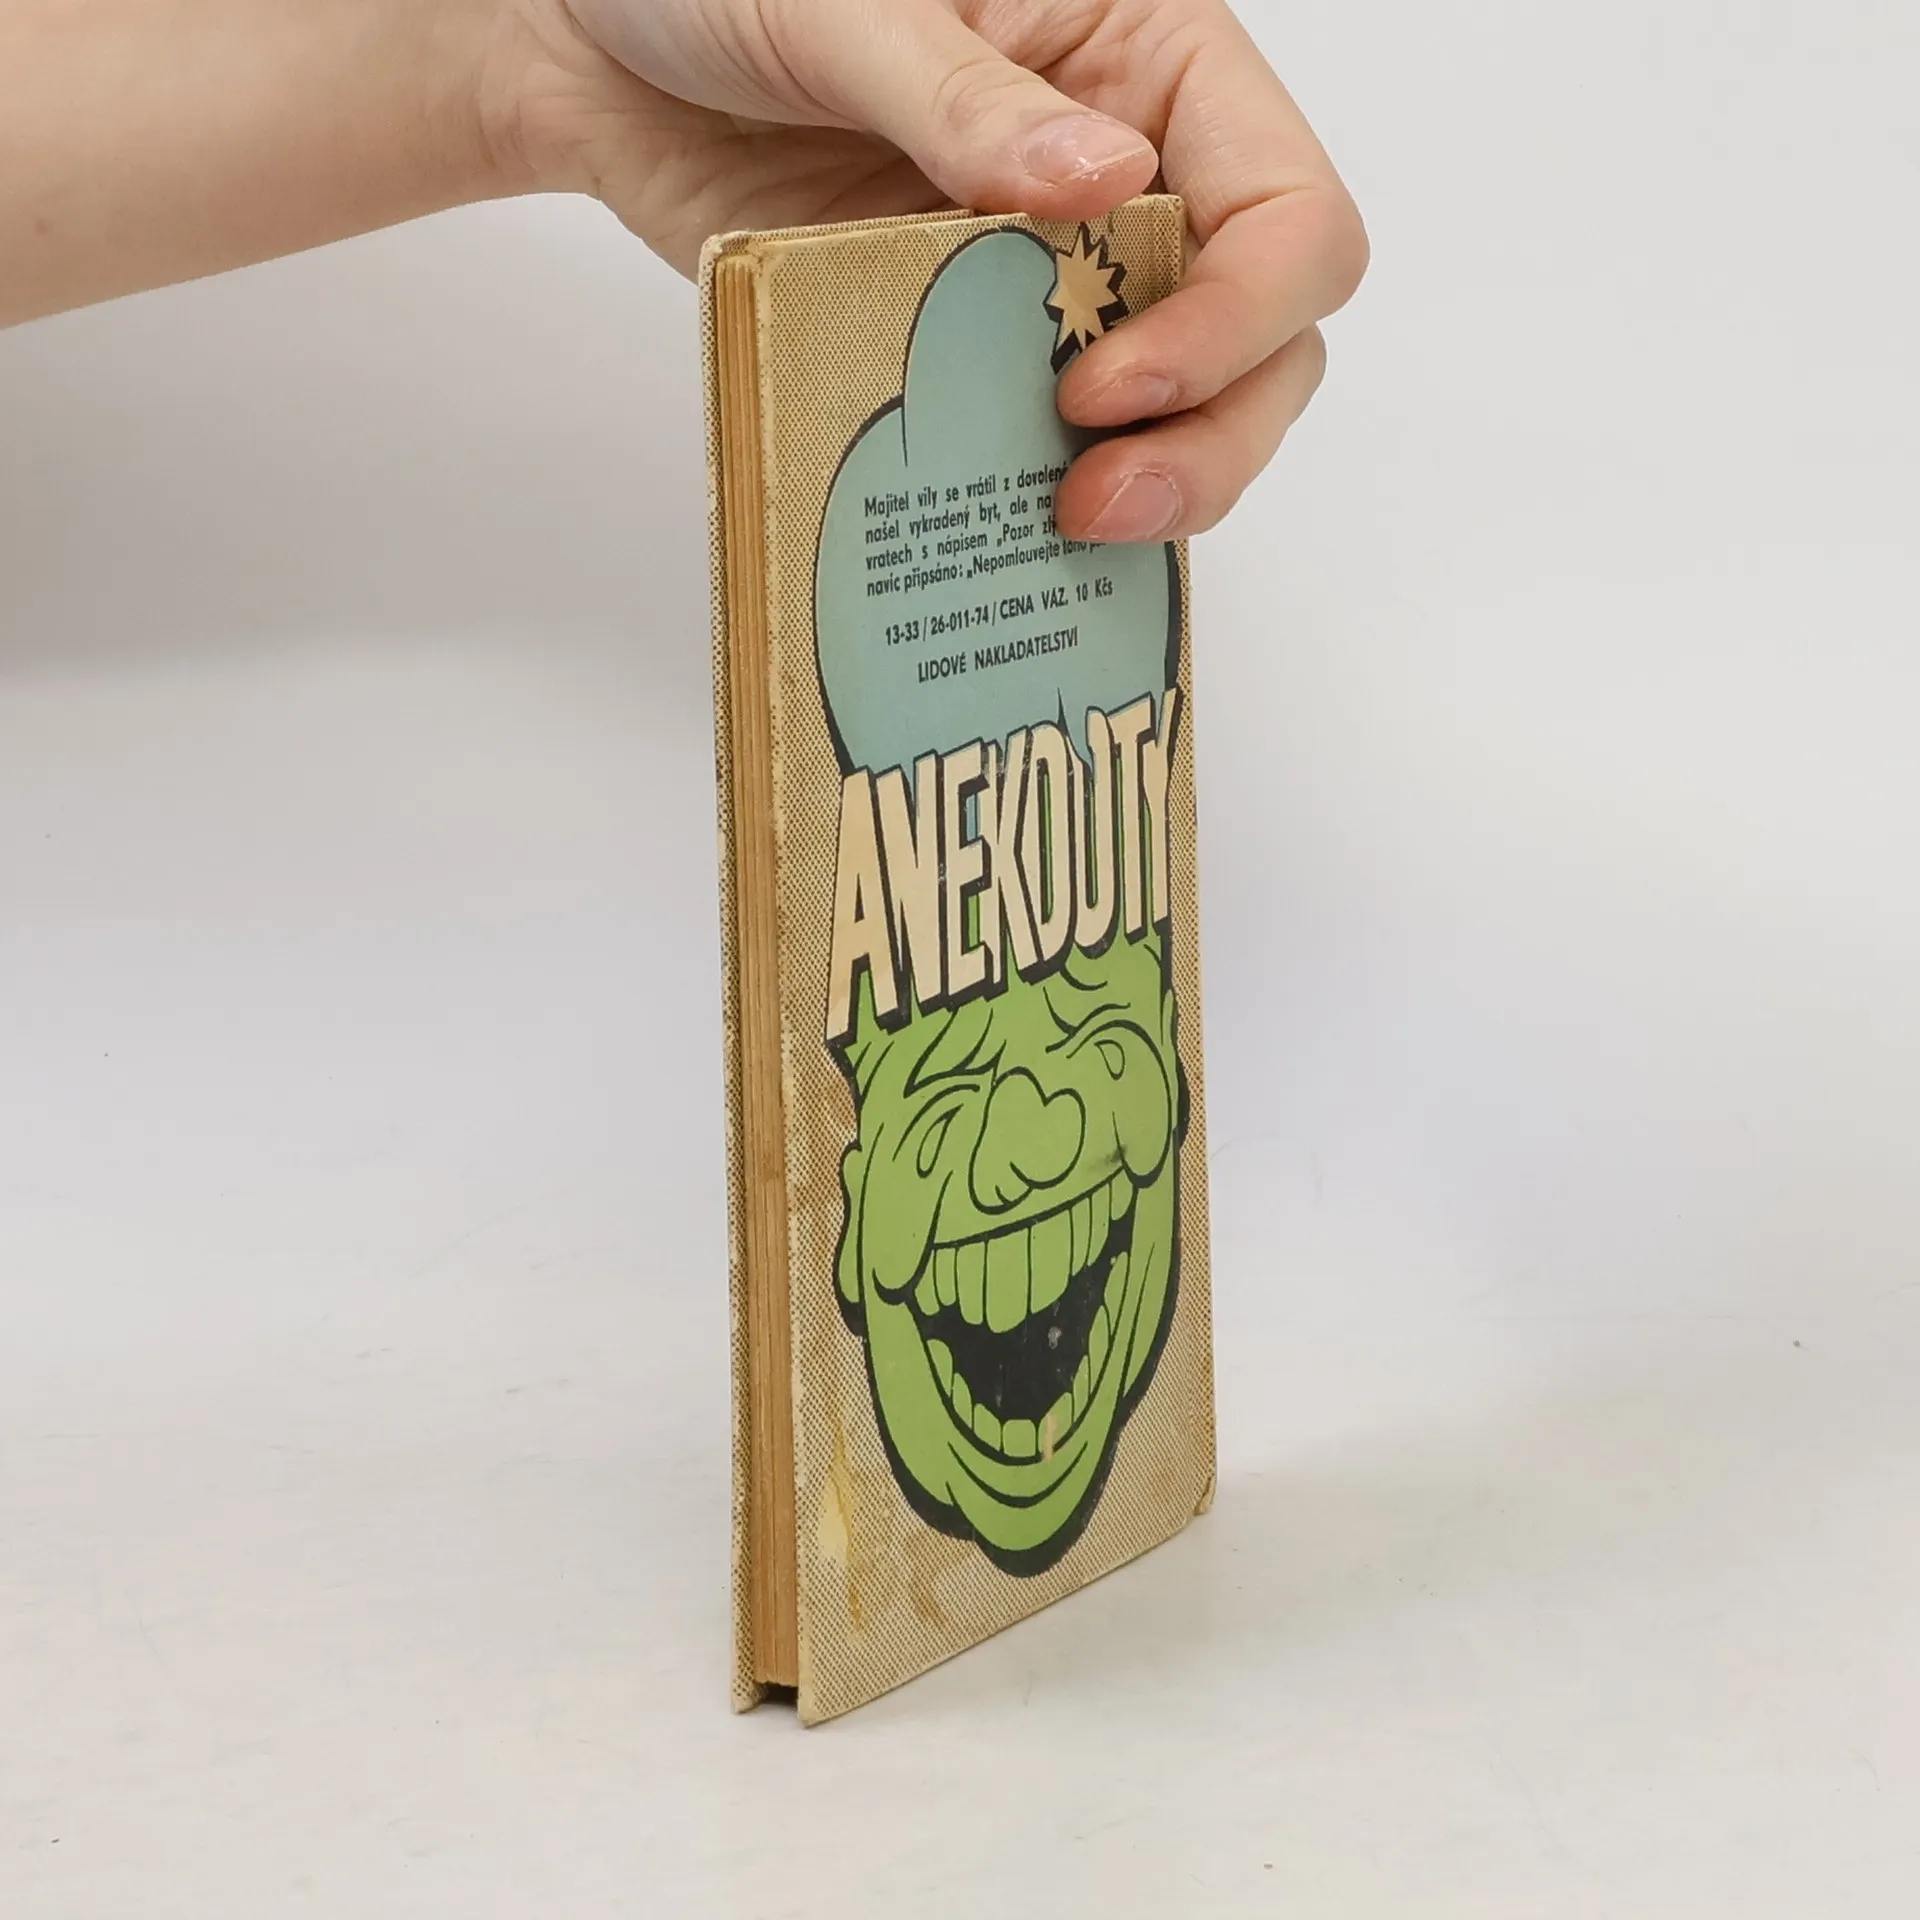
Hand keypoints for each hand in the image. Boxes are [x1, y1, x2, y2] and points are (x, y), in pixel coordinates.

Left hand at [488, 0, 1367, 540]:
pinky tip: (1009, 537)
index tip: (1104, 382)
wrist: (605, 49)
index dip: (1232, 315)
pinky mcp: (986, 351)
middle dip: (1214, 431)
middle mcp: (1137, 174)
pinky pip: (1060, 443)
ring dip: (1157, 482)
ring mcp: (1064, 277)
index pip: (1284, 206)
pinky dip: (1052, 499)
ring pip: (1192, 408)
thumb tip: (1105, 182)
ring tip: (1064, 524)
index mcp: (1149, 60)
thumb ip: (964, 100)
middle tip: (1097, 501)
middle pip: (1271, 334)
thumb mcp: (845, 5)